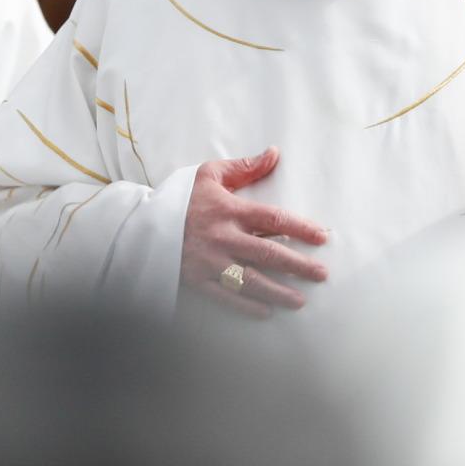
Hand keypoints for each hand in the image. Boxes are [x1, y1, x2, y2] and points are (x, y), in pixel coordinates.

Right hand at [182, 146, 329, 318]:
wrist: (142, 226)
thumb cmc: (181, 198)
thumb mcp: (209, 174)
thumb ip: (245, 167)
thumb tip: (274, 153)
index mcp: (228, 210)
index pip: (273, 220)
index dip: (301, 228)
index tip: (322, 237)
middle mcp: (223, 238)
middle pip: (269, 254)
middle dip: (299, 266)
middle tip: (321, 275)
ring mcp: (210, 262)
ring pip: (251, 281)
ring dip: (278, 292)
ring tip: (299, 300)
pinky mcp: (196, 281)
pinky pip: (227, 298)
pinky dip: (248, 306)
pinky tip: (266, 312)